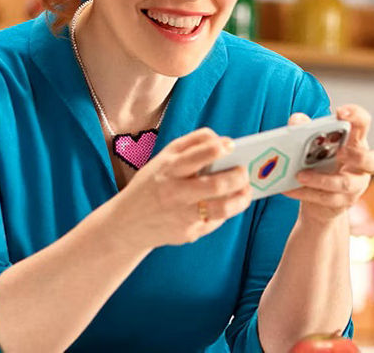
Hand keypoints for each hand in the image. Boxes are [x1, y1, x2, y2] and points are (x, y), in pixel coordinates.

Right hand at [115, 128, 252, 247]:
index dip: (220, 148)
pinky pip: (216, 221)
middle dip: (238, 176)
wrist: (127, 223)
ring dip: (242, 197)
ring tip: (246, 189)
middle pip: (216, 185)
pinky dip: (226, 211)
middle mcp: (175, 193)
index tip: (231, 145)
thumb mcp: (163, 159)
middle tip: (245, 170)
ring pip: (223, 208)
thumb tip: (223, 140)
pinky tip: (227, 204)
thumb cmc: (153, 183)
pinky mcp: (189, 233)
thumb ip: (192, 144)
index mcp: (169, 169)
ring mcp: (183, 216)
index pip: (198, 155)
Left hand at [283, 105, 373, 224]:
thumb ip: (305, 130)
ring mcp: (355, 186)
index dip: (356, 116)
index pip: (363, 124)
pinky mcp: (342, 202)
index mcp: (356, 142)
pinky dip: (306, 193)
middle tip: (339, 152)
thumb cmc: (321, 165)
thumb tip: (297, 120)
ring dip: (321, 179)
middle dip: (358, 156)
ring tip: (300, 175)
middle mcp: (362, 165)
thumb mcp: (314, 145)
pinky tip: (289, 189)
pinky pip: (326, 199)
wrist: (319, 201)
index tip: (340, 112)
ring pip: (345, 183)